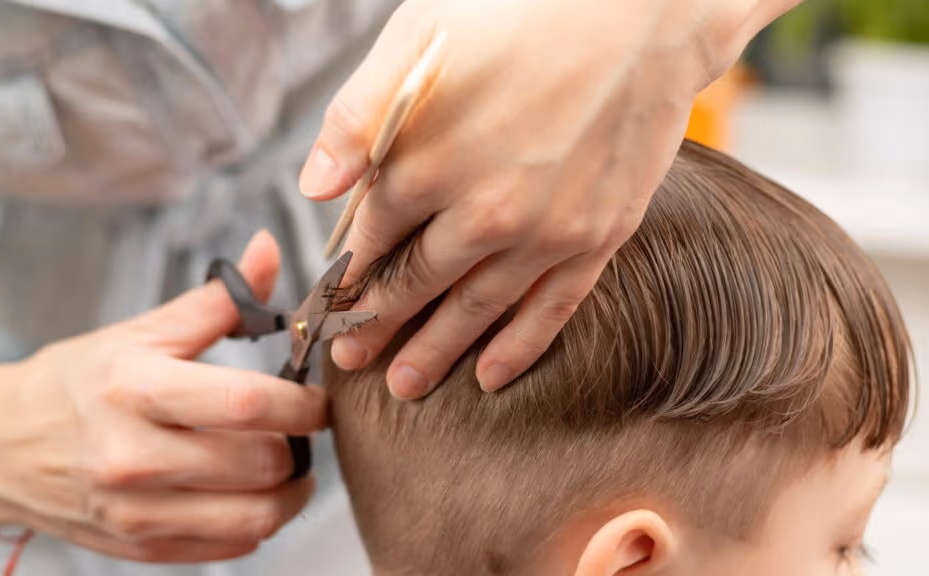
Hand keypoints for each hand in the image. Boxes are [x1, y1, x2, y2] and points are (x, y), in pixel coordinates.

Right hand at [0, 231, 325, 562]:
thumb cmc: (76, 382)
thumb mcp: (140, 332)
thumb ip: (216, 301)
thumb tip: (270, 249)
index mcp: (135, 389)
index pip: (245, 403)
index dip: (302, 404)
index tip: (318, 401)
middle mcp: (131, 456)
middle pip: (259, 463)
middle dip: (300, 446)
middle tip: (301, 431)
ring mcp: (133, 512)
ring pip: (255, 518)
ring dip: (291, 493)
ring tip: (290, 466)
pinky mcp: (138, 548)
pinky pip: (230, 547)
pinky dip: (256, 522)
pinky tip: (249, 493)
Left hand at [299, 0, 781, 396]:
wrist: (644, 8)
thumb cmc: (522, 9)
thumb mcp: (416, 37)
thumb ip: (358, 116)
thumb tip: (314, 188)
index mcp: (425, 164)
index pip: (369, 238)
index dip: (345, 272)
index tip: (330, 302)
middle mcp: (480, 214)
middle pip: (413, 286)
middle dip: (375, 325)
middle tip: (350, 359)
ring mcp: (543, 234)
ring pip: (474, 311)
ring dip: (434, 352)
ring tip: (404, 386)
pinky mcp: (595, 238)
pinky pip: (550, 310)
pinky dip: (518, 348)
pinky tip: (491, 376)